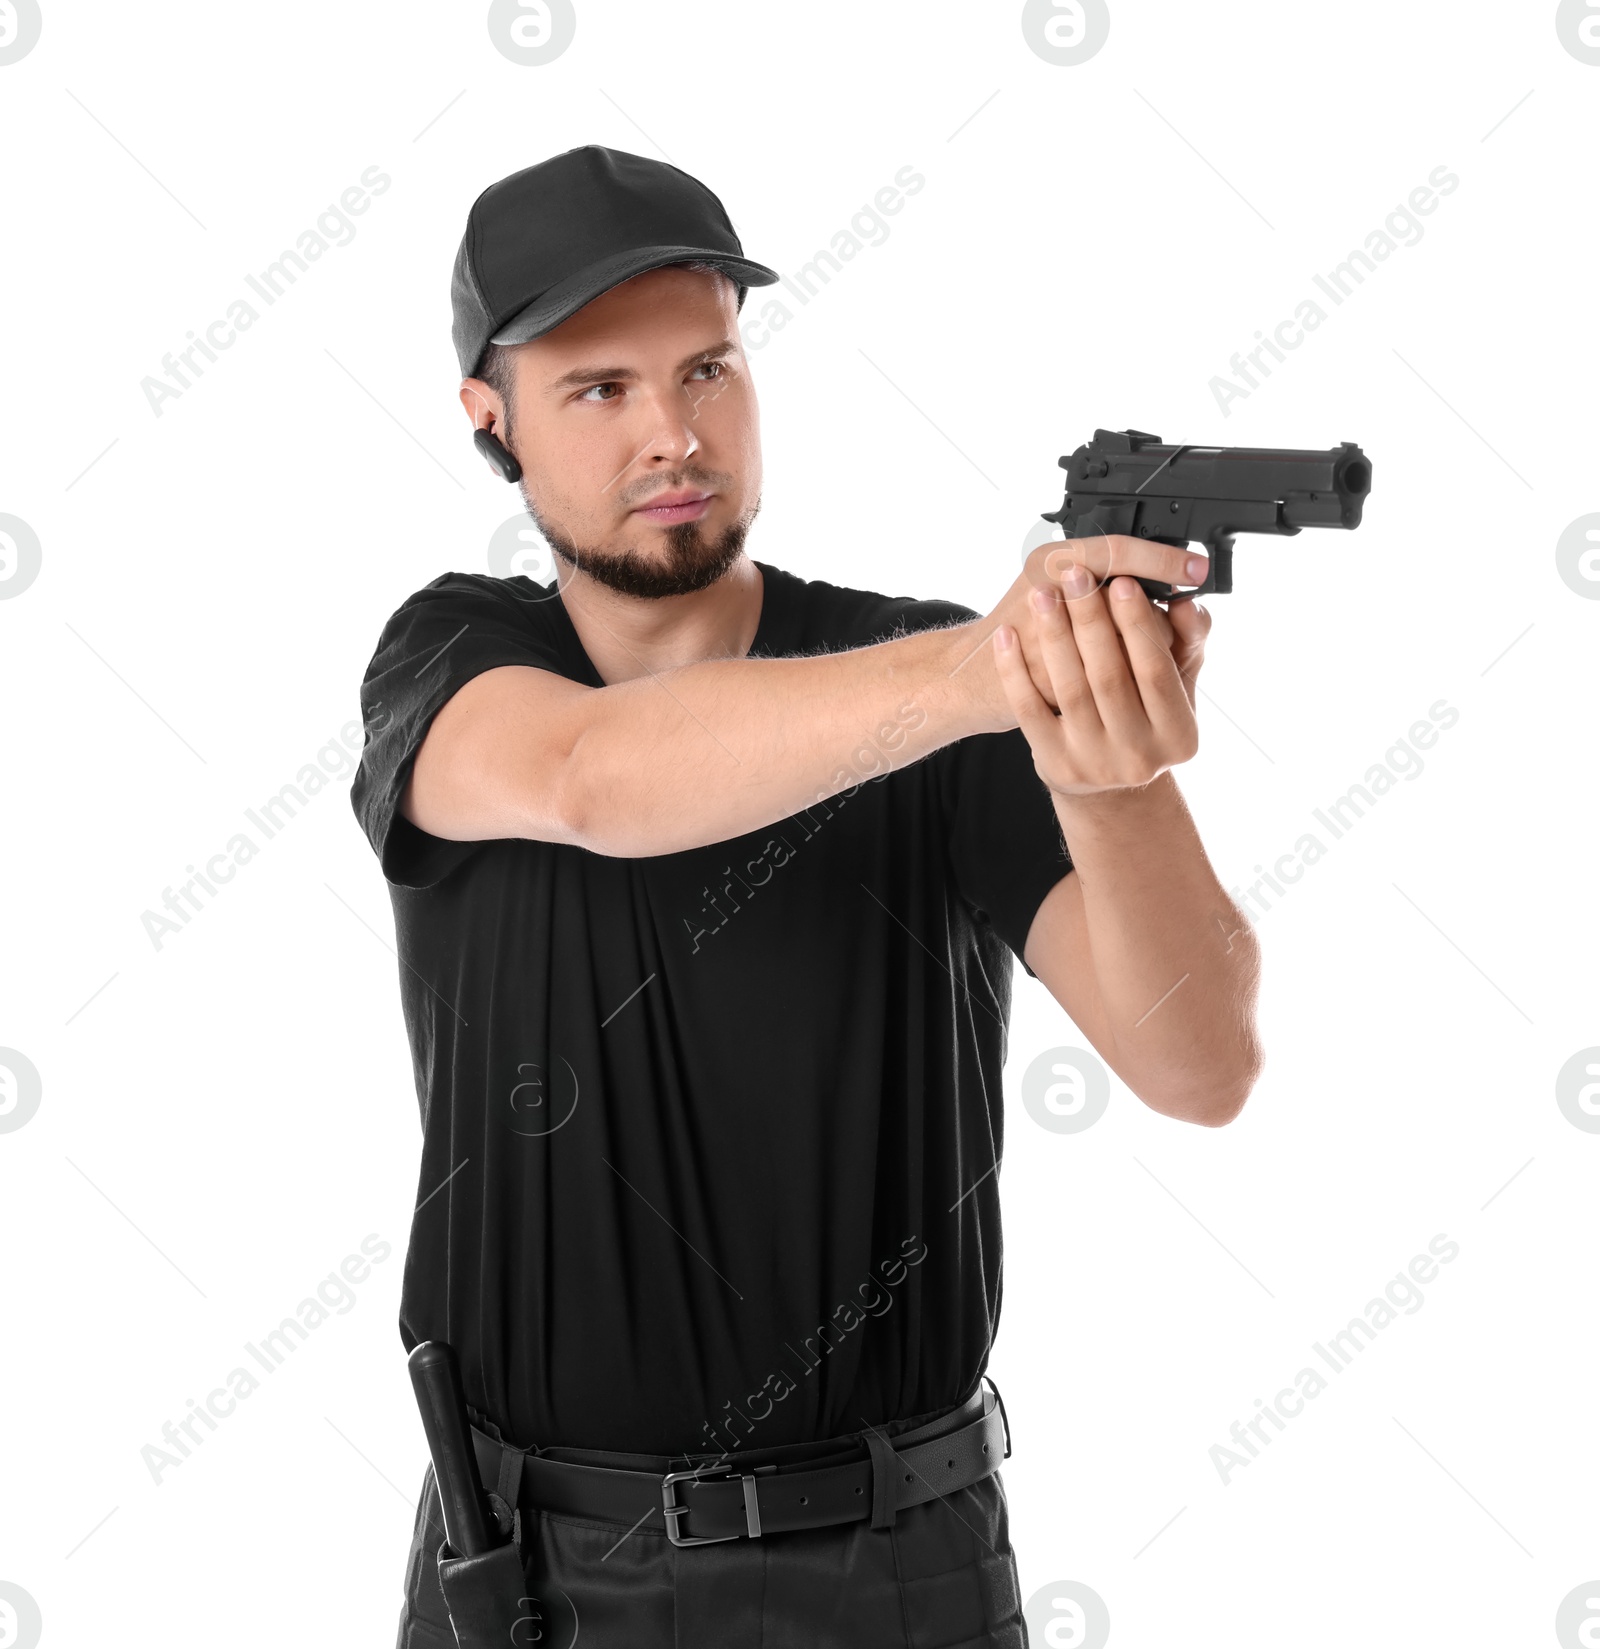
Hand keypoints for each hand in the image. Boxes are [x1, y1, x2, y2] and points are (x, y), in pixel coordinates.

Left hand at [992, 552, 1211, 795]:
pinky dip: (1014, 669)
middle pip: (1110, 677)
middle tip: (1076, 574)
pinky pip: (1028, 709)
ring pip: (1069, 689)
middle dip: (1091, 619)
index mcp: (1179, 736)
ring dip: (1054, 635)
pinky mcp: (1055, 763)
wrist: (1104, 777)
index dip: (1139, 624)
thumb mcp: (1176, 685)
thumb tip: (1186, 603)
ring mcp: (1094, 764)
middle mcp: (1140, 758)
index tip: (1122, 581)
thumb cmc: (1143, 717)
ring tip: (1042, 594)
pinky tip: (1007, 636)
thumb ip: (1186, 642)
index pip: (1157, 670)